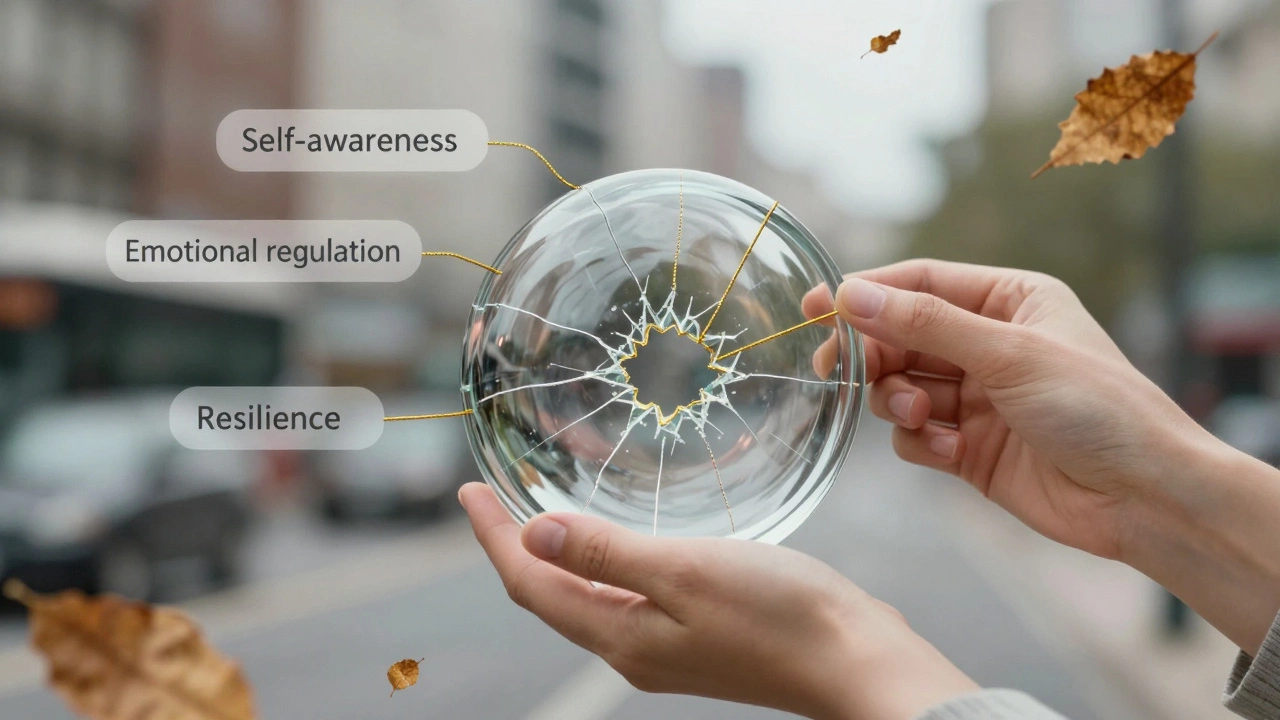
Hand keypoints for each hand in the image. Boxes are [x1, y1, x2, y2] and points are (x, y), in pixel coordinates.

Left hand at [460, 483, 977, 719]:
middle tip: (489, 498)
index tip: (466, 491)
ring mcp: (665, 646)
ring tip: (535, 513)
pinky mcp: (696, 635)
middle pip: (550, 597)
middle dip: (512, 548)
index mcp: (621, 636)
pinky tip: (614, 542)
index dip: (493, 538)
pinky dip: (601, 564)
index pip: (531, 586)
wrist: (856, 659)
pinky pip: (625, 596)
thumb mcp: (684, 571)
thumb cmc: (779, 614)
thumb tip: (532, 534)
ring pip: (586, 598)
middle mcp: (633, 648)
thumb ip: (605, 554)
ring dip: (554, 556)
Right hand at [805, 259, 1279, 652]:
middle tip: (844, 372)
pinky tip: (948, 453)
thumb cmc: (1098, 409)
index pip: (920, 283)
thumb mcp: (1009, 354)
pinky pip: (914, 435)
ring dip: (898, 402)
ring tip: (922, 417)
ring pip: (899, 387)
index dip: (866, 292)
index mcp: (1009, 300)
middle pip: (900, 336)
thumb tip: (852, 295)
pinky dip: (919, 442)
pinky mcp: (968, 447)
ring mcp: (977, 398)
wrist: (1142, 497)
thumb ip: (925, 324)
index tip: (818, 306)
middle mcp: (989, 344)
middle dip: (876, 356)